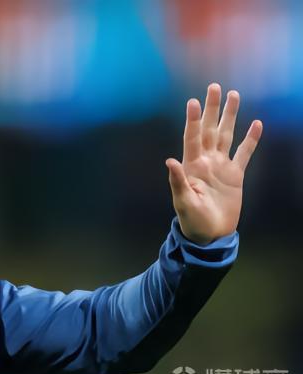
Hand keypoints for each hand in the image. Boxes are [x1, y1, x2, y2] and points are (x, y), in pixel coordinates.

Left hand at [166, 83, 261, 244]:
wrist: (210, 234)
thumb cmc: (192, 220)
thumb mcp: (183, 202)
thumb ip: (177, 181)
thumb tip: (170, 161)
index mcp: (191, 166)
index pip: (192, 137)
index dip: (192, 120)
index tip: (193, 101)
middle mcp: (206, 161)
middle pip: (209, 129)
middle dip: (212, 109)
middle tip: (214, 87)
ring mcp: (221, 166)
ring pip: (226, 135)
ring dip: (229, 116)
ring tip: (233, 95)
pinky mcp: (235, 175)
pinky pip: (244, 153)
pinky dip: (251, 140)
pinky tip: (256, 124)